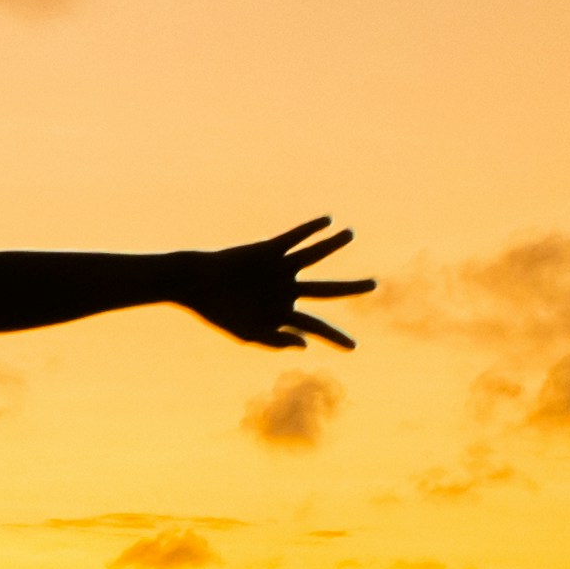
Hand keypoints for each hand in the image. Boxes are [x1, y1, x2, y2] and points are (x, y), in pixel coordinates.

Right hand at [171, 218, 373, 350]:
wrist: (195, 284)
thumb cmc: (218, 311)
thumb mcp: (246, 333)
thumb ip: (276, 340)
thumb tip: (306, 343)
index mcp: (283, 312)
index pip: (316, 326)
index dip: (334, 338)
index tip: (354, 348)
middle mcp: (286, 288)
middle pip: (326, 289)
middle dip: (350, 287)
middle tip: (374, 284)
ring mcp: (279, 268)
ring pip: (313, 256)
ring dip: (332, 244)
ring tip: (350, 233)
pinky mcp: (268, 250)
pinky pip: (293, 238)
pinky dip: (309, 229)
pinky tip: (327, 220)